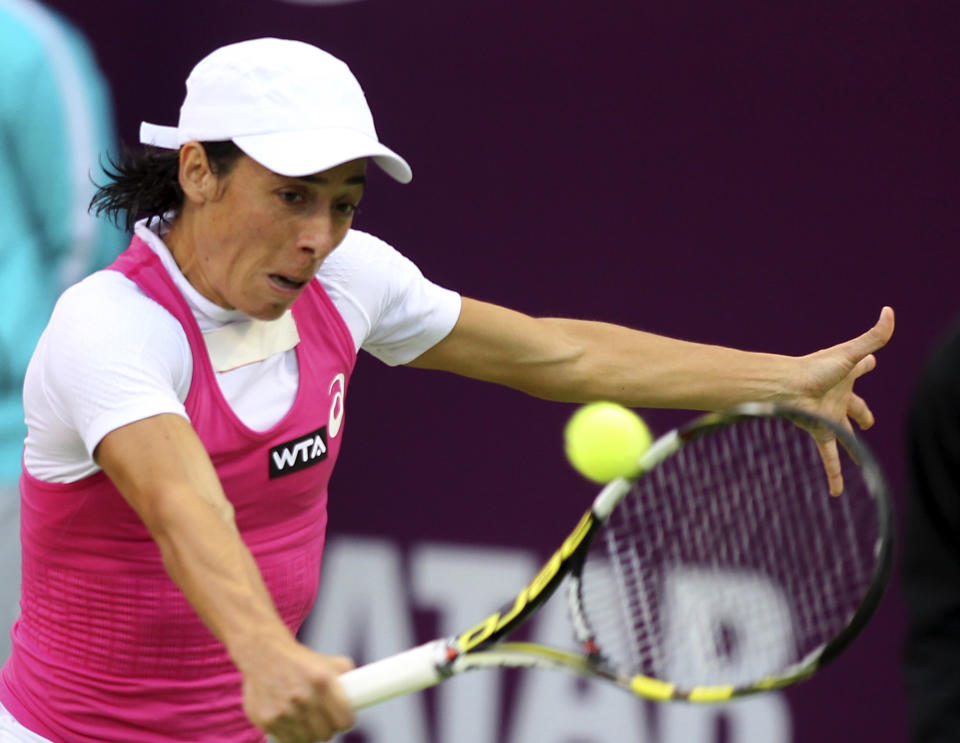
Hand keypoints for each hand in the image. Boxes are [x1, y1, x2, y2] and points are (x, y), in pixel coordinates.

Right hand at [242, 639, 355, 742]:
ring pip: (308, 740)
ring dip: (310, 733)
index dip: (347, 721)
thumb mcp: (327, 661)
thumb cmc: (300, 660)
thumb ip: (347, 674)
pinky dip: (293, 736)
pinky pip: (288, 741)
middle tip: (325, 721)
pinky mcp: (267, 720)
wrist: (264, 653)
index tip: (345, 720)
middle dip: (328, 728)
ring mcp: (284, 711)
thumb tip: (363, 689)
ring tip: (308, 722)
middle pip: (326, 734)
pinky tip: (293, 724)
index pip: (345, 720)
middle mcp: (303, 697)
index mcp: (322, 681)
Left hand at [784, 306, 894, 494]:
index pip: (860, 367)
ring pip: (843, 437)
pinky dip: (833, 475)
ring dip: (852, 450)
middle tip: (868, 422)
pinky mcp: (819, 431)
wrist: (783, 387)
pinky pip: (828, 457)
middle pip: (854, 408)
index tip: (870, 361)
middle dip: (863, 414)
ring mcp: (828, 416)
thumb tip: (890, 312)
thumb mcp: (848, 353)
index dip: (866, 363)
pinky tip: (836, 493)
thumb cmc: (813, 368)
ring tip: (861, 463)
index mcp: (845, 376)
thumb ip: (873, 336)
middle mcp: (836, 397)